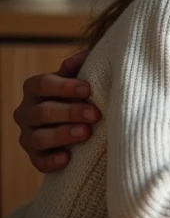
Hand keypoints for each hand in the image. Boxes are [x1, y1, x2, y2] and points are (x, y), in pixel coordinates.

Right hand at [14, 51, 98, 172]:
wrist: (79, 122)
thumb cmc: (80, 95)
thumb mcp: (80, 78)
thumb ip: (81, 66)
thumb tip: (85, 56)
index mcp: (35, 87)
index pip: (43, 84)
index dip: (65, 87)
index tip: (88, 90)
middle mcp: (26, 111)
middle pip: (44, 112)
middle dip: (71, 112)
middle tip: (95, 115)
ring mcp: (28, 135)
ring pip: (38, 137)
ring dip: (62, 135)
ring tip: (86, 133)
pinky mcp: (34, 157)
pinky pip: (38, 161)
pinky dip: (51, 161)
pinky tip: (67, 158)